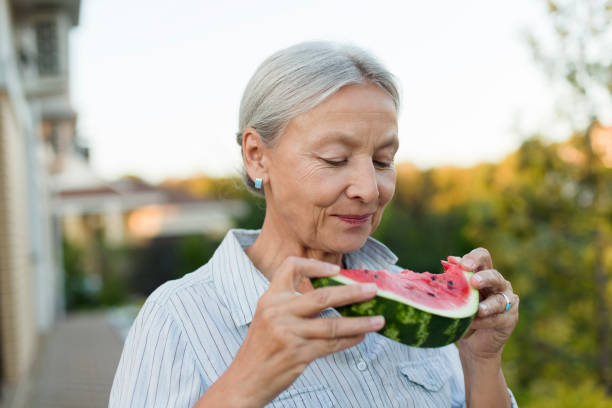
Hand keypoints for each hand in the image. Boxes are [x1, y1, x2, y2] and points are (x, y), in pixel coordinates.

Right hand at [224, 256, 383, 406]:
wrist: (245, 380)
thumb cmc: (261, 348)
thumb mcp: (268, 317)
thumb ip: (291, 305)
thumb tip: (333, 296)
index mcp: (270, 298)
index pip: (290, 267)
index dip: (315, 265)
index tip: (336, 271)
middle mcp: (277, 312)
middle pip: (321, 296)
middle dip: (351, 293)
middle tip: (373, 291)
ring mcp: (288, 333)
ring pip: (332, 324)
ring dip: (359, 322)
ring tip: (379, 320)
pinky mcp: (297, 354)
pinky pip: (331, 344)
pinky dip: (349, 339)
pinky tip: (361, 336)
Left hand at [456, 248, 518, 360]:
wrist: (472, 342)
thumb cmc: (463, 313)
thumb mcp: (456, 296)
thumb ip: (454, 279)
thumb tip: (448, 261)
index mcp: (483, 273)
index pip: (483, 257)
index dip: (474, 258)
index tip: (462, 265)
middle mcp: (498, 284)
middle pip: (494, 276)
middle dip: (484, 278)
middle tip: (473, 282)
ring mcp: (507, 301)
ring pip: (500, 299)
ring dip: (488, 305)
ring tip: (478, 309)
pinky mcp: (510, 318)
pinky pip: (498, 318)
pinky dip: (485, 321)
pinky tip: (474, 323)